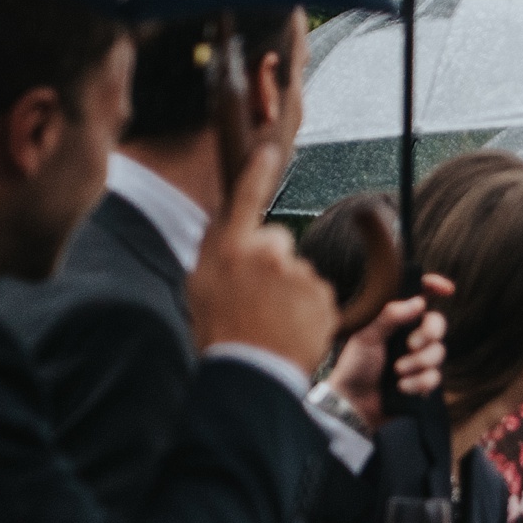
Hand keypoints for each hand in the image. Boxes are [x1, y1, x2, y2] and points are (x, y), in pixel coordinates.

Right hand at [188, 144, 337, 374]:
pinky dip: (308, 308)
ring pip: (298, 270)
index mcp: (231, 249)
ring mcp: (299, 274)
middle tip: (257, 295)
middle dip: (272, 259)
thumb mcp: (199, 285)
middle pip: (278, 239)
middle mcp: (267, 254)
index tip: (269, 150)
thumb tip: (229, 227)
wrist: (251, 372)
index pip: (247, 198)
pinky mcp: (323, 295)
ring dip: (290, 288)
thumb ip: (216, 250)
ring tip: (273, 319)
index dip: (258, 171)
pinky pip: (316, 293)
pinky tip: (291, 327)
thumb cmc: (219, 331)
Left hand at [321, 273, 455, 427]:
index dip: (435, 287)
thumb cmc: (355, 365)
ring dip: (418, 363)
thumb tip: (419, 301)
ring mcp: (419, 359)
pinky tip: (401, 387)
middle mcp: (410, 336)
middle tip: (411, 345)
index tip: (447, 289)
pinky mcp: (424, 381)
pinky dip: (418, 383)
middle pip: (438, 324)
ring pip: (439, 352)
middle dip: (429, 334)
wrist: (353, 402)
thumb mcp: (366, 336)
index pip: (419, 296)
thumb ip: (390, 316)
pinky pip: (435, 377)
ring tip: (397, 371)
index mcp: (395, 320)